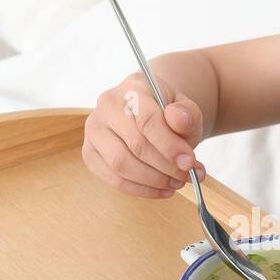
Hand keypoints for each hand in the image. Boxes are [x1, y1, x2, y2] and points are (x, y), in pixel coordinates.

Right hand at [82, 71, 206, 197]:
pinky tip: (161, 189)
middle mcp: (107, 106)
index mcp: (132, 89)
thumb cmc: (168, 115)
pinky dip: (140, 189)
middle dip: (165, 167)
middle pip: (135, 145)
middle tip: (185, 176)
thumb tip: (179, 121)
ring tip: (175, 183)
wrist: (152, 116)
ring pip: (120, 164)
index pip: (147, 120)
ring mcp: (94, 130)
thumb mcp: (186, 110)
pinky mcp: (90, 153)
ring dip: (153, 181)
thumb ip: (187, 115)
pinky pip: (113, 178)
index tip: (189, 163)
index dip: (169, 146)